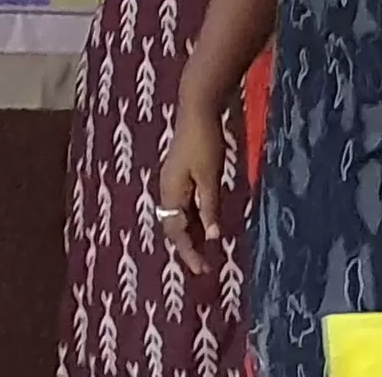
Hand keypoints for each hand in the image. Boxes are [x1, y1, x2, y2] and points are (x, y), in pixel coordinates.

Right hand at [153, 107, 225, 273]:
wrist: (197, 112)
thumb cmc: (204, 143)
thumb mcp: (210, 177)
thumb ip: (210, 207)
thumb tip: (213, 236)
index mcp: (171, 192)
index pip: (176, 231)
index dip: (188, 252)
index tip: (202, 270)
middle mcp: (168, 190)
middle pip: (174, 226)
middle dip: (188, 247)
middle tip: (205, 266)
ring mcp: (173, 182)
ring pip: (179, 216)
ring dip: (191, 234)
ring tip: (206, 251)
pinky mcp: (181, 176)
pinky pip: (185, 205)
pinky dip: (194, 219)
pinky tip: (206, 225)